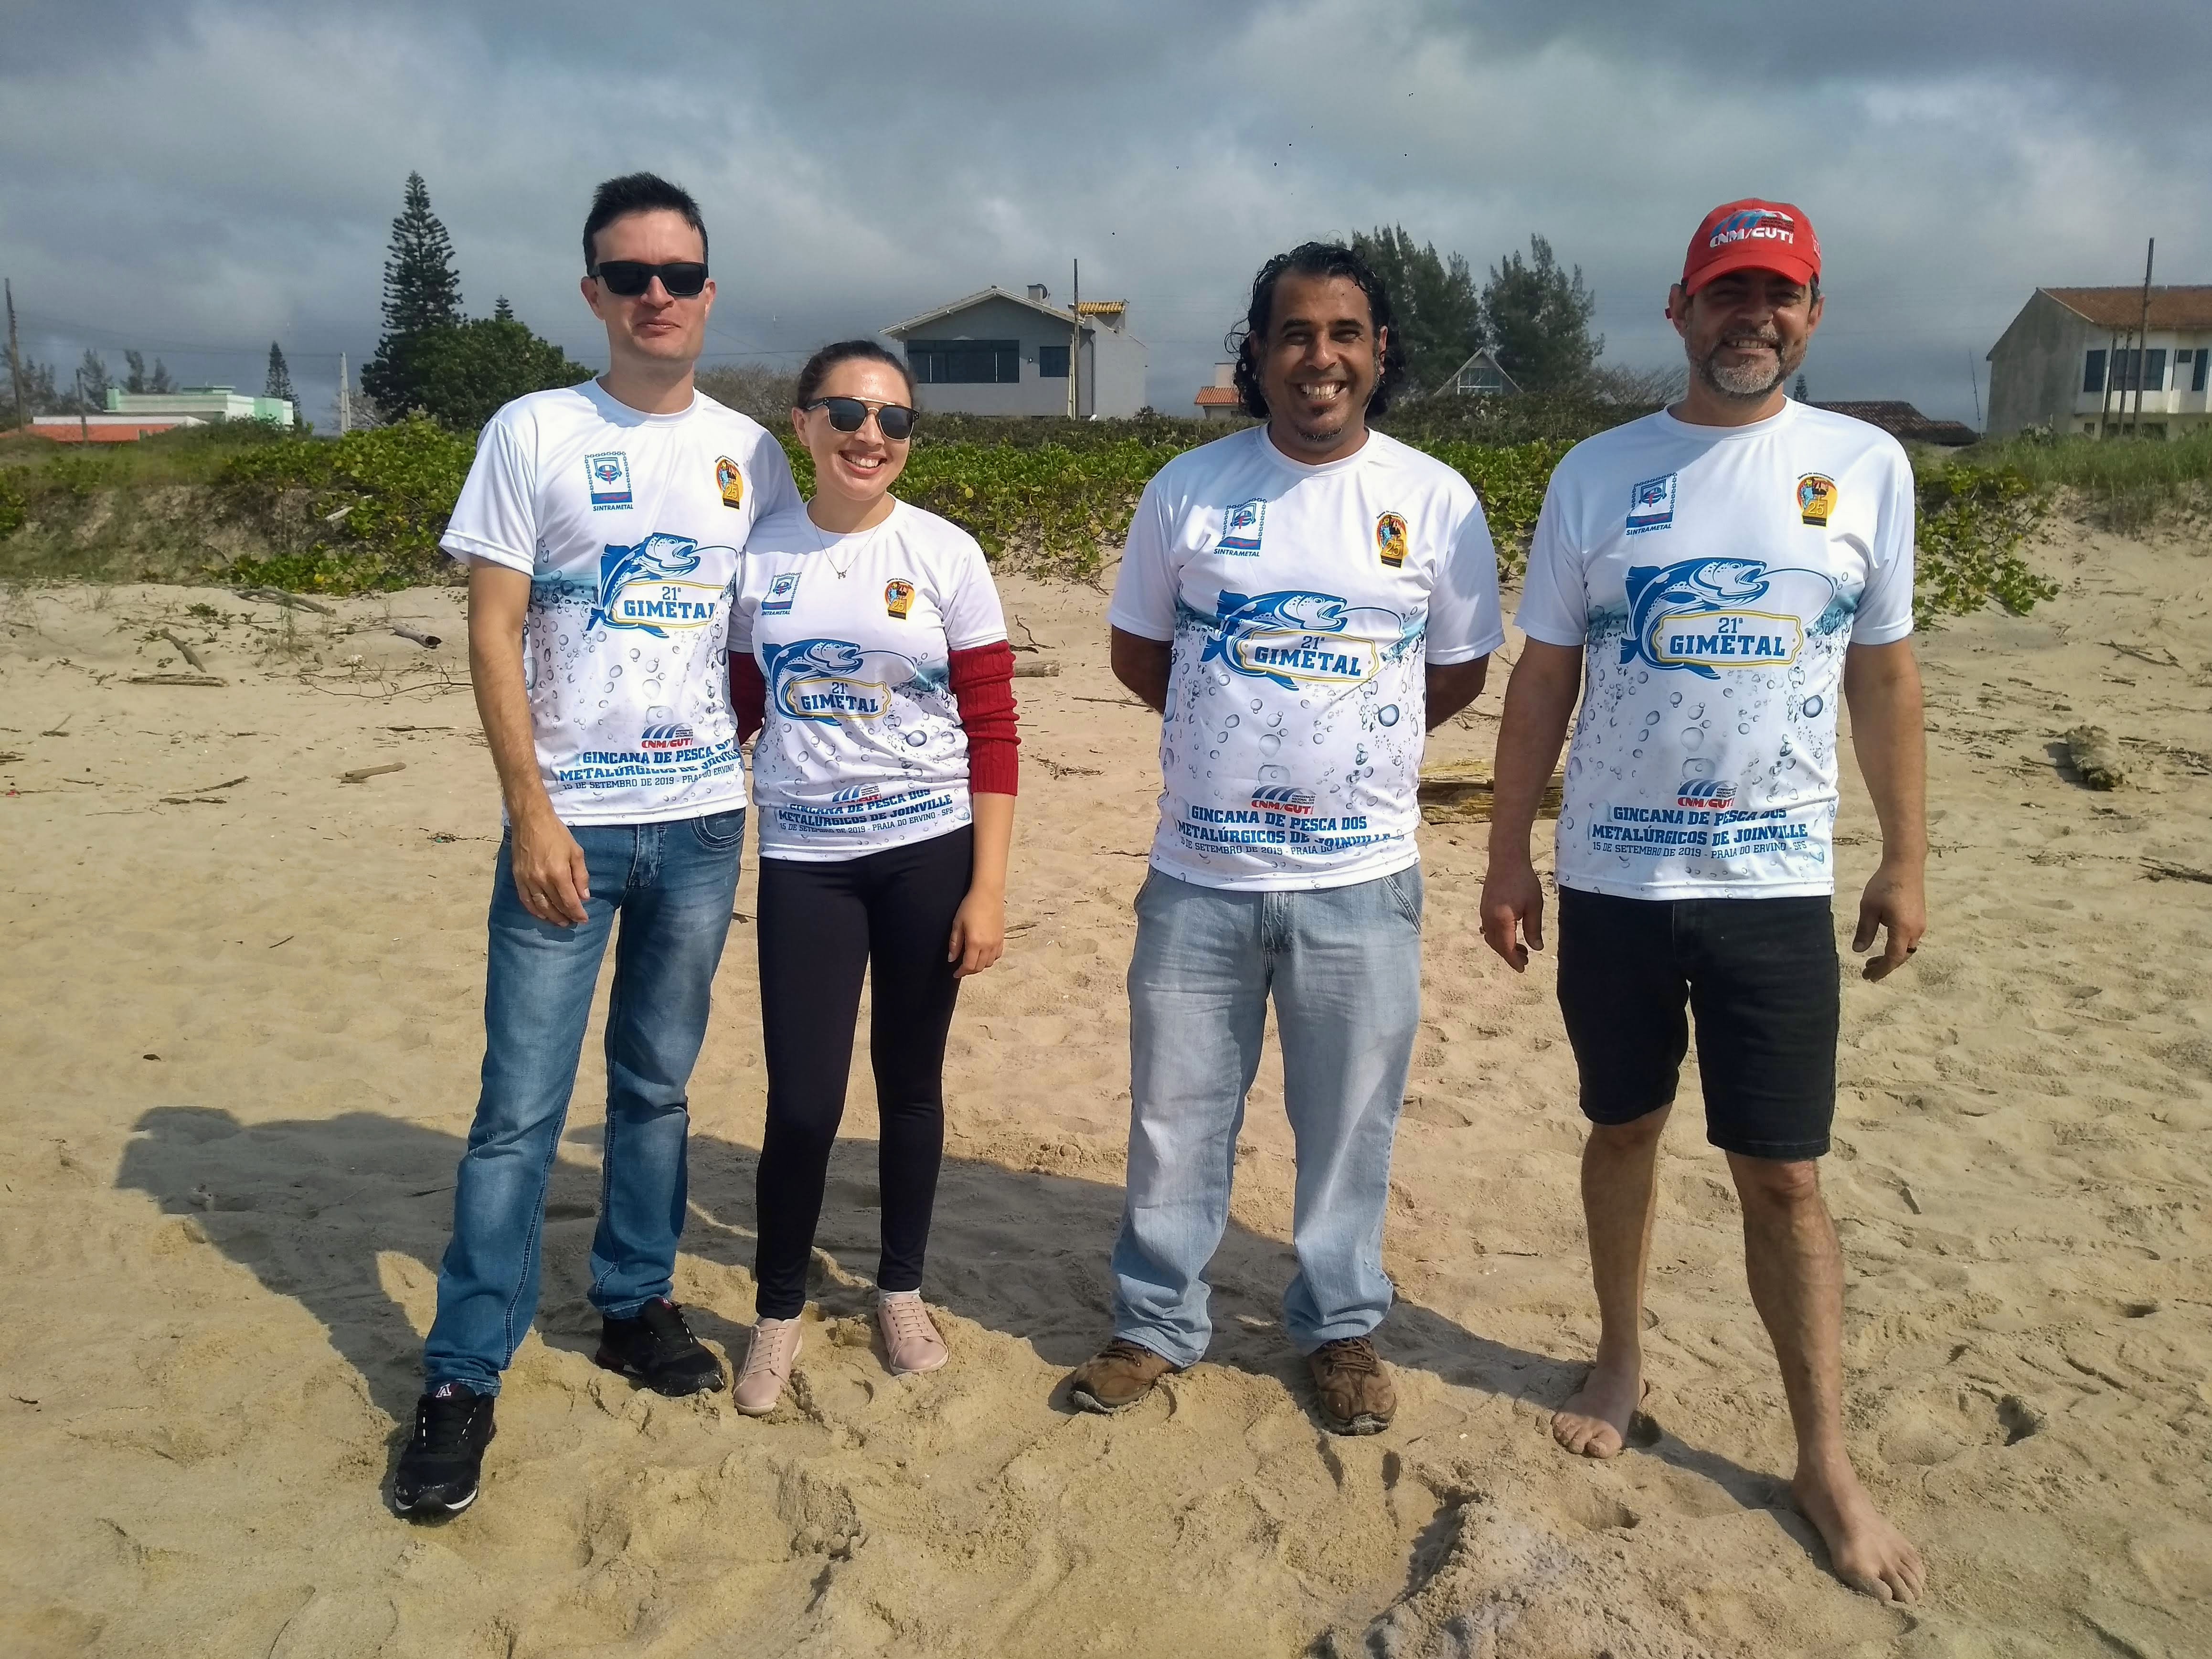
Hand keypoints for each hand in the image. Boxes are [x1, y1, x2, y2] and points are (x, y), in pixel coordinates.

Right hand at [511, 808, 590, 925]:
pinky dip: (534, 910)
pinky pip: (525, 899)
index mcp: (558, 873)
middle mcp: (541, 880)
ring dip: (551, 917)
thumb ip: (581, 876)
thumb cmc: (556, 834)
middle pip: (555, 906)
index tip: (583, 919)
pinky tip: (541, 915)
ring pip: (540, 906)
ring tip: (560, 922)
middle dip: (566, 916)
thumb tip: (584, 897)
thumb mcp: (576, 852)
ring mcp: (527, 880)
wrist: (531, 821)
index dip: (577, 913)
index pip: (569, 901)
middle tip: (573, 922)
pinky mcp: (517, 877)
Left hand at [947, 887, 1005, 977]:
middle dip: (969, 971)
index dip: (961, 972)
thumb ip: (954, 943)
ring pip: (989, 963)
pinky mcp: (1002, 937)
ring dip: (979, 965)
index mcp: (975, 943)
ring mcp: (996, 942)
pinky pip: (997, 955)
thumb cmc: (970, 906)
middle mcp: (988, 945)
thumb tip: (951, 958)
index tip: (955, 973)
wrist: (988, 893)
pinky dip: (989, 959)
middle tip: (961, 968)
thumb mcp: (957, 923)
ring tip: (971, 961)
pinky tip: (983, 954)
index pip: (969, 966)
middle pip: (979, 967)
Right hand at [1479, 855, 1545, 971]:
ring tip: (1519, 948)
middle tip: (1525, 959)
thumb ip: (1533, 929)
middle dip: (1509, 955)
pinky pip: (1488, 929)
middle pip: (1497, 945)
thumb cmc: (1523, 881)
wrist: (1506, 860)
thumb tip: (1536, 948)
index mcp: (1502, 920)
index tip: (1523, 968)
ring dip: (1503, 946)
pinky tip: (1509, 934)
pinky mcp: (1483, 907)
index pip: (1506, 948)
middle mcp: (1489, 919)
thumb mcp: (1534, 906)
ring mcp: (1484, 913)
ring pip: (1491, 938)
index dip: (1514, 961)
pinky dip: (1498, 937)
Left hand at [1853, 859, 1924, 981]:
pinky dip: (1897, 946)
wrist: (1905, 865)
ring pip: (1907, 948)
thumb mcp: (1868, 908)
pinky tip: (1885, 944)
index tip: (1868, 977)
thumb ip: (1865, 930)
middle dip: (1885, 965)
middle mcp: (1916, 930)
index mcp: (1903, 929)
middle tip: (1867, 972)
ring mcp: (1920, 924)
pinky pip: (1909, 939)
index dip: (1881, 970)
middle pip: (1902, 956)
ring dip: (1891, 956)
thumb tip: (1858, 950)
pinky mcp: (1919, 917)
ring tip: (1872, 961)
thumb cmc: (1884, 885)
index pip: (1893, 958)